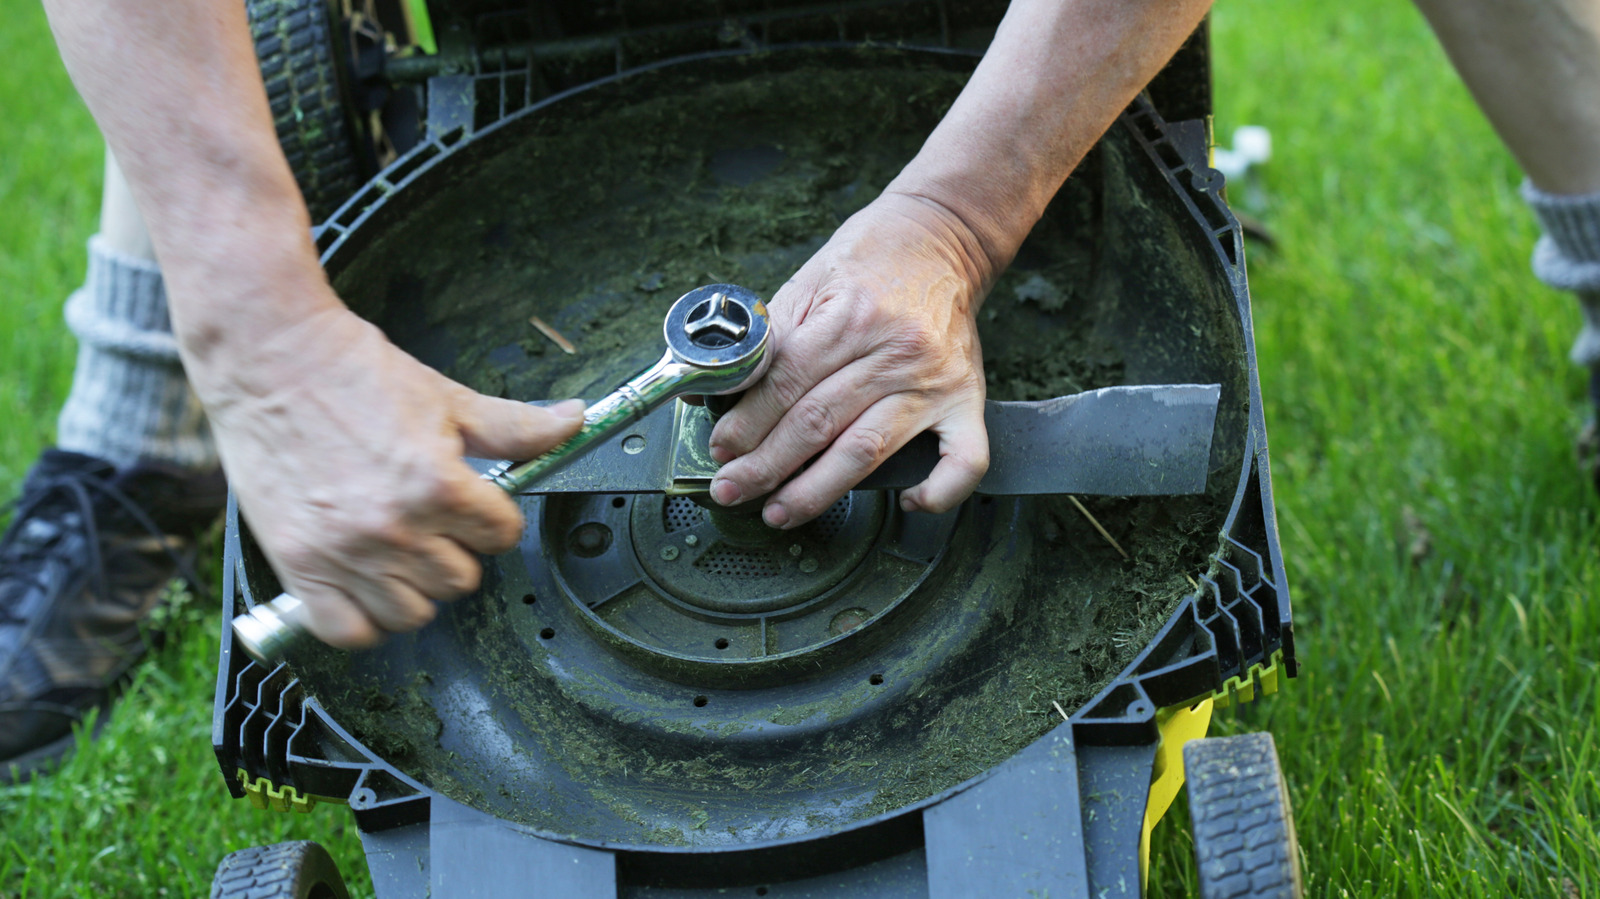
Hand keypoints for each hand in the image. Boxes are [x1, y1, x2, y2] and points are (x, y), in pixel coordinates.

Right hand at [203, 300, 583, 647]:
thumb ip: (515, 426)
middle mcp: (392, 528)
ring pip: (413, 613)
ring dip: (415, 587)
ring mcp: (342, 553)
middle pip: (461, 580)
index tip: (474, 504)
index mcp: (436, 485)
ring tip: (402, 550)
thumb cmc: (353, 373)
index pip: (502, 537)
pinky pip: (347, 631)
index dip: (493, 518)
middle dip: (456, 549)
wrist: (269, 358)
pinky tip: (367, 585)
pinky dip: (362, 618)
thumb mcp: (447, 398)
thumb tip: (575, 423)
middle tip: (432, 518)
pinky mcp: (296, 565)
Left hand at [707, 191, 992, 527]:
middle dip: (767, 465)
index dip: (747, 423)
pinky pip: (965, 459)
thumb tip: (717, 389)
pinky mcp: (967, 398)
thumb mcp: (808, 281)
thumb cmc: (870, 259)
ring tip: (782, 511)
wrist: (943, 235)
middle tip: (733, 489)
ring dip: (818, 490)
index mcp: (850, 316)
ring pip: (869, 450)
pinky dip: (940, 491)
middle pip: (819, 423)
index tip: (722, 449)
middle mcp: (895, 351)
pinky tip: (909, 503)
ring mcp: (934, 381)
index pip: (786, 384)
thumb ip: (769, 339)